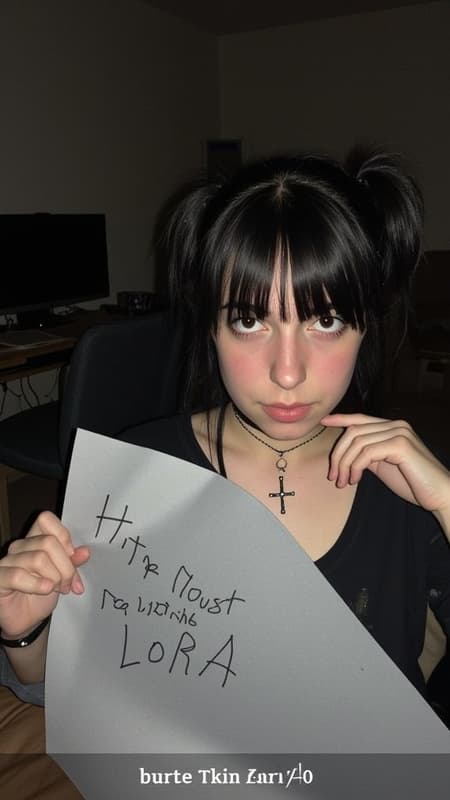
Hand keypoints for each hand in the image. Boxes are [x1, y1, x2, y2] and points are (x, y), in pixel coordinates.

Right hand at [0, 511, 89, 638]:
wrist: (27, 620)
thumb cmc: (43, 593)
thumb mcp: (63, 576)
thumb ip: (72, 562)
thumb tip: (85, 552)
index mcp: (34, 539)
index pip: (45, 519)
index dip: (63, 536)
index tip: (72, 556)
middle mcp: (19, 547)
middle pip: (48, 543)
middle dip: (65, 566)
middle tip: (68, 584)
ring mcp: (6, 562)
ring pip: (38, 558)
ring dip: (54, 578)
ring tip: (58, 589)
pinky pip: (18, 575)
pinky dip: (36, 584)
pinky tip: (45, 590)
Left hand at [320, 413, 449, 518]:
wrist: (439, 495)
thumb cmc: (413, 483)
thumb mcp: (384, 465)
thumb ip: (368, 454)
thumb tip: (347, 453)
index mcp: (393, 427)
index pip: (361, 419)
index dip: (341, 419)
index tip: (324, 422)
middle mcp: (396, 425)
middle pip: (353, 431)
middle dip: (338, 454)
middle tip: (333, 476)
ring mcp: (399, 432)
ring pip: (357, 442)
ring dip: (344, 464)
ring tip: (343, 481)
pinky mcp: (400, 445)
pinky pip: (366, 452)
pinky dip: (355, 466)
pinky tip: (355, 479)